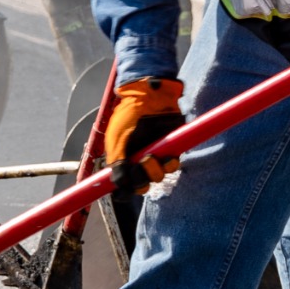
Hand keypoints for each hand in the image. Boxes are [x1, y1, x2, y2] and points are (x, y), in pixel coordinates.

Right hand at [102, 77, 184, 193]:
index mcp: (123, 160)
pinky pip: (172, 166)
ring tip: (151, 157)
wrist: (150, 97)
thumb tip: (118, 184)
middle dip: (141, 181)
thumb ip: (117, 163)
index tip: (123, 192)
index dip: (124, 191)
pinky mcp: (171, 150)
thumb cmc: (128, 116)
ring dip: (155, 171)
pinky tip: (166, 155)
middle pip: (142, 185)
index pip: (124, 185)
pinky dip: (169, 163)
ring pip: (158, 177)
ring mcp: (156, 156)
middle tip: (140, 166)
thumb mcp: (117, 139)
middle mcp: (139, 162)